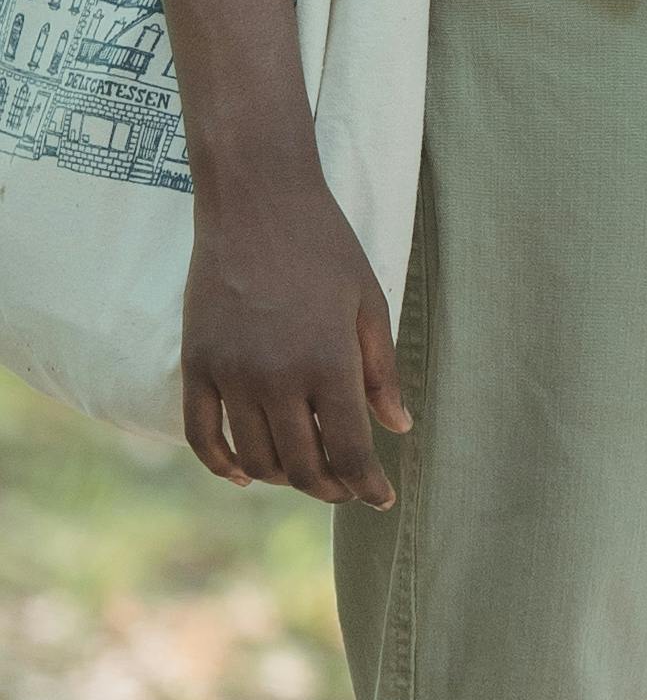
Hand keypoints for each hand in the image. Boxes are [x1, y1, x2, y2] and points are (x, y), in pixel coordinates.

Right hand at [182, 162, 409, 506]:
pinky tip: (245, 475)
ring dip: (284, 478)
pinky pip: (202, 435)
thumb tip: (398, 428)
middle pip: (303, 466)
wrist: (257, 200)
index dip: (367, 486)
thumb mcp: (369, 303)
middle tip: (348, 487)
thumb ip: (381, 372)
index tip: (382, 499)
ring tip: (306, 474)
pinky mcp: (197, 364)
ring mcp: (231, 374)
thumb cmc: (325, 246)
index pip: (350, 452)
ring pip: (256, 459)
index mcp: (329, 363)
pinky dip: (222, 465)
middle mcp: (277, 378)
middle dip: (331, 487)